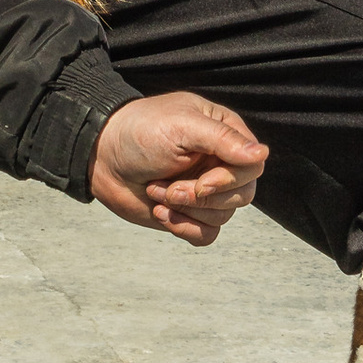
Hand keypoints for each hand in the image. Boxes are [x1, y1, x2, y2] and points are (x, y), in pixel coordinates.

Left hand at [92, 92, 267, 245]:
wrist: (100, 156)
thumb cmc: (138, 132)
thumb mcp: (180, 127)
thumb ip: (222, 139)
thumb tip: (262, 153)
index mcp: (223, 133)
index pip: (253, 165)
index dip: (230, 180)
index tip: (203, 182)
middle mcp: (219, 161)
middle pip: (242, 194)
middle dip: (203, 198)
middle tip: (170, 188)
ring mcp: (205, 189)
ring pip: (223, 216)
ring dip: (186, 209)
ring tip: (157, 191)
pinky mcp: (189, 213)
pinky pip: (207, 235)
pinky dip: (184, 228)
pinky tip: (160, 212)